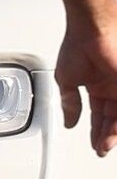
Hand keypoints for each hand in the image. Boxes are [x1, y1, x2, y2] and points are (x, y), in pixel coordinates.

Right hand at [56, 16, 116, 155]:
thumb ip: (70, 103)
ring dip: (113, 131)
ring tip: (106, 144)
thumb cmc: (77, 46)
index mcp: (98, 87)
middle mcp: (112, 87)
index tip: (95, 145)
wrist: (91, 30)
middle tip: (101, 148)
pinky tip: (113, 131)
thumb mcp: (66, 80)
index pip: (100, 115)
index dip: (97, 131)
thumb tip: (69, 121)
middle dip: (106, 136)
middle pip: (112, 118)